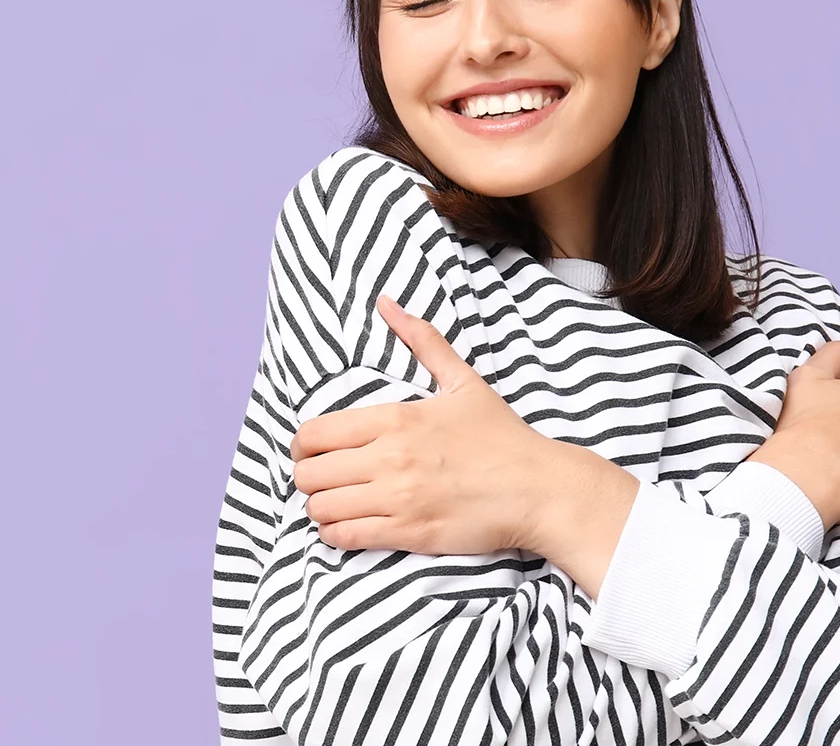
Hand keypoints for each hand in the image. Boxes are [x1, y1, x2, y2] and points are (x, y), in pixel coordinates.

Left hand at [291, 295, 556, 555]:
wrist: (536, 488)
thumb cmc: (500, 436)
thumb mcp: (463, 381)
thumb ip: (422, 340)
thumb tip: (386, 302)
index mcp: (396, 418)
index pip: (314, 433)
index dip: (302, 445)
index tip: (312, 451)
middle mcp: (390, 458)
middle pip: (310, 473)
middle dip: (309, 476)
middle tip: (326, 478)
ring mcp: (398, 499)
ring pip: (320, 508)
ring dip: (320, 507)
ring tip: (337, 502)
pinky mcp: (409, 533)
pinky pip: (344, 537)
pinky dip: (336, 534)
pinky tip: (350, 525)